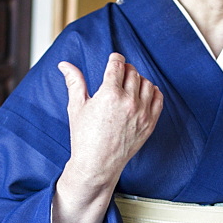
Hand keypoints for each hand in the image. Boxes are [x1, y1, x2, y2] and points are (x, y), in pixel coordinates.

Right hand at [57, 53, 163, 200]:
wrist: (97, 164)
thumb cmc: (84, 137)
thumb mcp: (76, 107)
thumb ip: (74, 82)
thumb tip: (64, 64)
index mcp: (109, 95)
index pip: (118, 65)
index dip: (115, 58)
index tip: (114, 59)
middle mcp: (128, 102)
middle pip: (132, 72)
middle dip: (124, 69)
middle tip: (118, 74)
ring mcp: (142, 113)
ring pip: (146, 83)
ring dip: (138, 80)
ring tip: (128, 85)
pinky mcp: (150, 123)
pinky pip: (158, 99)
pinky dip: (152, 92)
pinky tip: (142, 94)